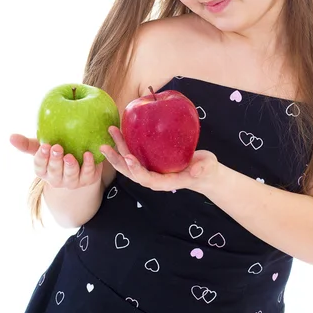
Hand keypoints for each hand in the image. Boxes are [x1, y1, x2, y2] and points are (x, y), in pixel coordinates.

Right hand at [9, 133, 102, 188]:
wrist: (80, 161)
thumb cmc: (57, 152)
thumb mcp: (43, 148)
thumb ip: (28, 144)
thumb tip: (11, 137)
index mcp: (44, 171)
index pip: (40, 167)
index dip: (42, 157)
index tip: (45, 146)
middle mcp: (57, 178)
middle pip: (55, 172)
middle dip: (55, 160)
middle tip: (57, 147)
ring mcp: (72, 181)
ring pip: (70, 176)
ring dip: (70, 166)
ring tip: (70, 156)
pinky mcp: (87, 179)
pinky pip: (88, 173)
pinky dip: (89, 165)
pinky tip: (88, 154)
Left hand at [100, 126, 219, 193]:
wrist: (203, 172)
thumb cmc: (205, 169)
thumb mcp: (207, 168)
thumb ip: (202, 169)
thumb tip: (196, 170)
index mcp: (164, 182)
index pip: (146, 178)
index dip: (136, 170)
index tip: (128, 158)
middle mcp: (153, 178)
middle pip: (130, 172)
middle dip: (117, 160)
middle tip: (105, 146)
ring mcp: (150, 169)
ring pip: (129, 162)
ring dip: (117, 149)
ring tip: (111, 131)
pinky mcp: (150, 161)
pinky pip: (134, 154)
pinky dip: (125, 144)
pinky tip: (121, 131)